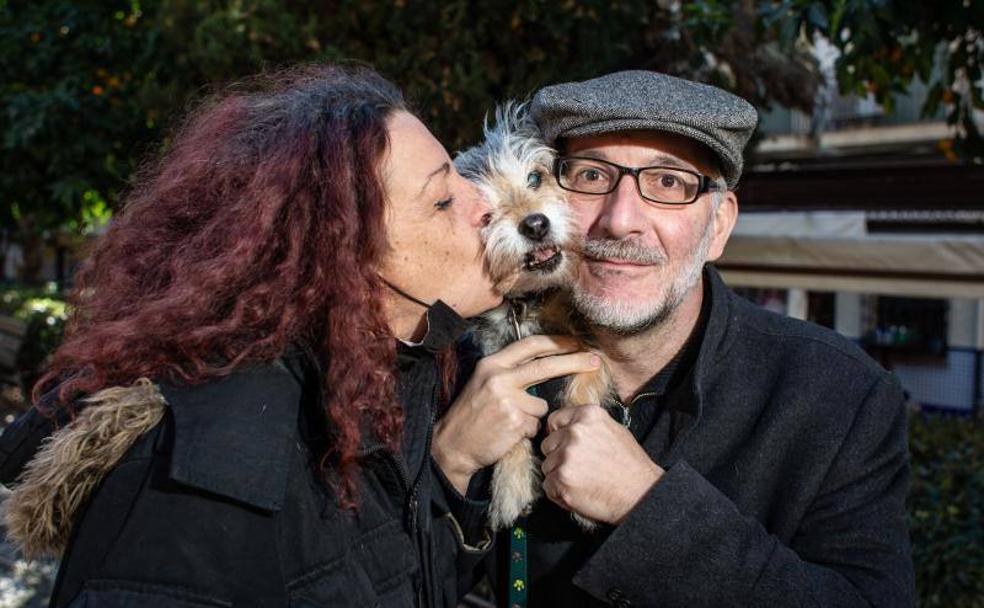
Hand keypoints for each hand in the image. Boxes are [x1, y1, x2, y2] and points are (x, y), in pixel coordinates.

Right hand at [432, 335, 599, 493]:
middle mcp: (499, 377)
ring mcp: (508, 400)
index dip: (556, 343)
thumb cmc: (472, 416)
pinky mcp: (515, 422)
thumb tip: (545, 363)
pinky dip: (527, 432)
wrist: (452, 446)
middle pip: (546, 365)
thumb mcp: (484, 383)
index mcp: (492, 364)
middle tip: (595, 360)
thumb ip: (510, 372)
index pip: (530, 345)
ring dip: (533, 417)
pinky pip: (536, 426)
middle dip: (575, 361)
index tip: (576, 343)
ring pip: (541, 405)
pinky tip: (508, 434)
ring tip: (509, 424)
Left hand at [540, 404, 663, 523]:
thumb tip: (567, 426)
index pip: (554, 420)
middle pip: (548, 444)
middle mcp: (575, 432)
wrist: (640, 494)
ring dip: (558, 475)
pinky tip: (578, 492)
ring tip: (582, 481)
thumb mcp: (614, 430)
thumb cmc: (630, 466)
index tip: (565, 445)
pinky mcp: (561, 479)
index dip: (558, 434)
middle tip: (579, 468)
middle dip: (558, 456)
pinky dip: (559, 492)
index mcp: (588, 415)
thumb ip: (588, 425)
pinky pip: (548, 485)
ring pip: (547, 465)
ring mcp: (566, 456)